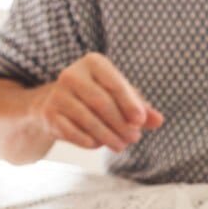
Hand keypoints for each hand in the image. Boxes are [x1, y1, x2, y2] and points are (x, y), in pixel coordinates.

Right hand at [32, 52, 163, 151]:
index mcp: (93, 63)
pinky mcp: (49, 114)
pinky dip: (90, 141)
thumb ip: (141, 109)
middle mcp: (71, 74)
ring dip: (109, 136)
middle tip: (134, 138)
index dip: (129, 103)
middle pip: (101, 103)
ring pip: (88, 119)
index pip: (114, 83)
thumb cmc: (98, 98)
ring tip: (121, 145)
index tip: (141, 121)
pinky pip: (73, 132)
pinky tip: (99, 144)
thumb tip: (158, 120)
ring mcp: (57, 94)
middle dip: (121, 124)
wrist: (58, 104)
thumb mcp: (122, 98)